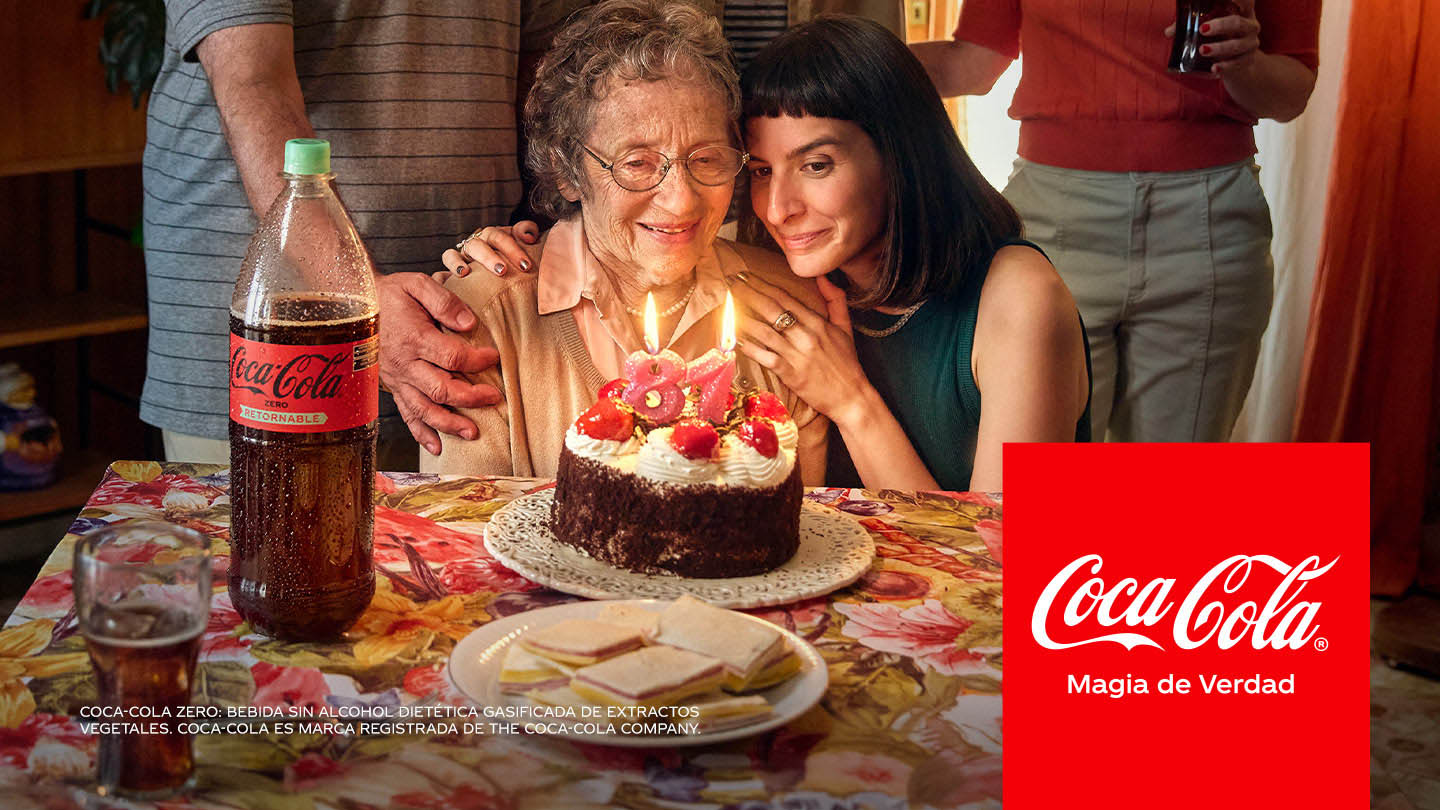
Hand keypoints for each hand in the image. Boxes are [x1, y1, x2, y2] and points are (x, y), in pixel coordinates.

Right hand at [375, 273, 501, 454]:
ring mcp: (398, 380)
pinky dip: (422, 434)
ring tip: (473, 432)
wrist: (357, 305)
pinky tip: (438, 447)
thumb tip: (470, 324)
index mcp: (413, 338)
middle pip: (441, 389)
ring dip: (450, 424)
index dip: (477, 361)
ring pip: (425, 409)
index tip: (494, 357)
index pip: (451, 357)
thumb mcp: (416, 284)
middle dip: (471, 397)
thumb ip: (444, 301)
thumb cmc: (391, 294)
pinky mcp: (393, 389)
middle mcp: (405, 364)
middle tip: (494, 398)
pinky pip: (406, 415)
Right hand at [440, 221, 540, 277]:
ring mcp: (458, 260)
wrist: (498, 287)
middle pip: (476, 245)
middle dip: (488, 257)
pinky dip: (443, 276)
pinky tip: (454, 280)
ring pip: (451, 255)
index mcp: (491, 238)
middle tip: (501, 271)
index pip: (498, 236)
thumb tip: (528, 235)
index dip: (512, 248)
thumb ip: (526, 233)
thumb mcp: (522, 248)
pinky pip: (439, 274)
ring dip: (458, 263)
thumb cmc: (514, 264)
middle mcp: (473, 247)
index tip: (526, 266)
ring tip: (465, 273)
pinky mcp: (447, 277)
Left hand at [730, 273, 872, 425]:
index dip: (763, 284)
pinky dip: (750, 348)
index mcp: (817, 323)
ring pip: (764, 331)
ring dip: (744, 318)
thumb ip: (835, 300)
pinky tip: (736, 339)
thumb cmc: (846, 363)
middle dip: (748, 293)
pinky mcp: (790, 374)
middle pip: (771, 309)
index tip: (746, 275)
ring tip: (728, 307)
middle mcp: (806, 336)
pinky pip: (765, 357)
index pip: (785, 298)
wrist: (851, 397)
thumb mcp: (846, 327)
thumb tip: (823, 277)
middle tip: (731, 283)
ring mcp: (797, 355)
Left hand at [1163, 0, 1260, 75]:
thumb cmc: (1222, 38)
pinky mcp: (1247, 61)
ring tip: (1202, 50)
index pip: (1245, 1)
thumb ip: (1191, 26)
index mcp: (1241, 12)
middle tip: (1202, 29)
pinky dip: (1225, 66)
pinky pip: (1237, 64)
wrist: (1239, 63)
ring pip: (1237, 45)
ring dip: (1219, 48)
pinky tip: (1214, 68)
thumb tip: (1169, 31)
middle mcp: (1249, 26)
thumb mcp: (1211, 28)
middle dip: (1220, 26)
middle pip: (1237, 23)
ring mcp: (1250, 44)